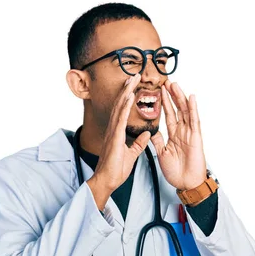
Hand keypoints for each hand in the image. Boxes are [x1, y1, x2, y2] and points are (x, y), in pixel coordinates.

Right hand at [87, 74, 150, 208]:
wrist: (106, 180)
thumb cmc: (116, 170)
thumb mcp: (132, 154)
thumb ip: (139, 143)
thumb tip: (147, 134)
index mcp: (117, 132)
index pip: (124, 110)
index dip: (128, 97)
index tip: (134, 85)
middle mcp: (114, 129)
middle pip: (121, 104)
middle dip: (127, 89)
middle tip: (134, 75)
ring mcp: (113, 132)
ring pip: (120, 108)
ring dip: (126, 92)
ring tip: (132, 79)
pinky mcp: (114, 138)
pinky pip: (121, 119)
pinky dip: (125, 106)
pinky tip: (129, 96)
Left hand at [151, 80, 206, 190]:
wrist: (186, 183)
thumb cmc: (176, 171)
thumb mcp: (162, 153)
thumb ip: (158, 141)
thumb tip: (151, 131)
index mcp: (174, 135)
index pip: (168, 114)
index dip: (164, 102)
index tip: (159, 91)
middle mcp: (182, 131)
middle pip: (177, 109)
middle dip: (172, 95)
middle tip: (167, 82)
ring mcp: (190, 133)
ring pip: (185, 111)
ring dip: (180, 97)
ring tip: (175, 85)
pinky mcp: (196, 137)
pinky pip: (194, 120)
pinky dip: (193, 108)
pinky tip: (191, 97)